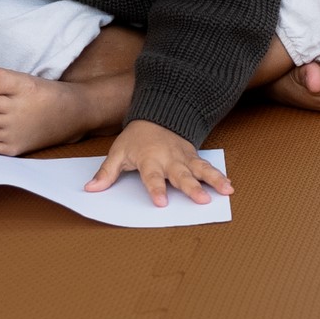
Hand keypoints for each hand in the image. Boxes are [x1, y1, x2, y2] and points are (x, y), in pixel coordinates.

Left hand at [85, 119, 232, 207]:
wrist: (157, 115)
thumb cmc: (136, 138)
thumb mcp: (118, 152)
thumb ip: (106, 172)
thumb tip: (90, 189)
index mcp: (149, 159)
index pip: (152, 176)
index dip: (156, 189)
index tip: (161, 202)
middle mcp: (169, 159)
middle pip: (181, 175)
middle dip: (192, 188)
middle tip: (202, 200)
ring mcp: (184, 157)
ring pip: (200, 170)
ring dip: (213, 180)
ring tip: (226, 191)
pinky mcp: (193, 156)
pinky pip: (207, 166)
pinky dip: (218, 175)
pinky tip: (229, 186)